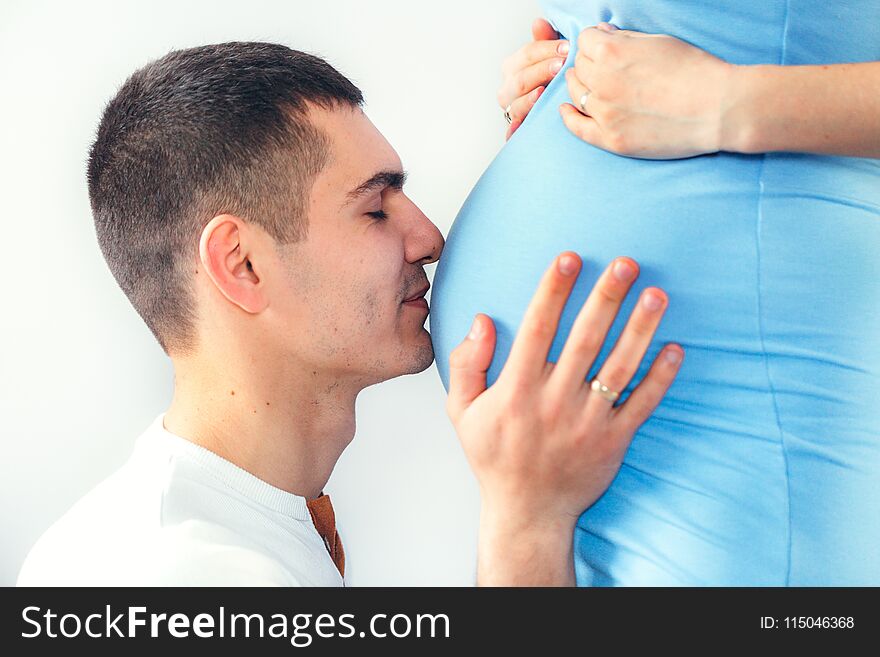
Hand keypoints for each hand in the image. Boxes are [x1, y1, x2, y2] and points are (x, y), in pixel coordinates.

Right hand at [446, 252, 682, 584]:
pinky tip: (675, 348)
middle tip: (627, 263)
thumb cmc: (494, 457)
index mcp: (516, 391)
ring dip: (640, 329)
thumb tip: (482, 319)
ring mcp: (588, 423)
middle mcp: (553, 402)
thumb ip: (467, 364)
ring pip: (619, 368)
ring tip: (657, 294)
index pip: (537, 330)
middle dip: (606, 298)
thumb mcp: (462, 413)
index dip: (553, 291)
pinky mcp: (614, 441)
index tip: (569, 258)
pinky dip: (660, 377)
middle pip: (585, 340)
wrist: (527, 512)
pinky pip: (642, 405)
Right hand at [498, 18, 568, 139]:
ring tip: (543, 92)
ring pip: (516, 103)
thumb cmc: (549, 77)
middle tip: (561, 67)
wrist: (547, 103)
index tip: (567, 48)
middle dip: (541, 71)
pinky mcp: (516, 127)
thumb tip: (539, 22)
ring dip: (528, 99)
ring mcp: (511, 108)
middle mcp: (508, 88)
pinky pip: (512, 131)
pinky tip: (519, 127)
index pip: (527, 55)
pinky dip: (513, 131)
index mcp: (513, 67)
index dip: (546, 50)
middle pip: (520, 79)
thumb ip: (544, 40)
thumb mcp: (549, 57)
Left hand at [560, 24, 734, 158]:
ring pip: (576, 93)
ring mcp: (604, 112)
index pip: (585, 41)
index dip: (596, 42)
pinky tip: (566, 109)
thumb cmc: (695, 70)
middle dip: (589, 63)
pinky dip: (569, 116)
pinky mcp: (611, 138)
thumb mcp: (659, 41)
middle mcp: (602, 81)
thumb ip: (624, 38)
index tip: (604, 48)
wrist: (718, 109)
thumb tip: (600, 34)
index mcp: (612, 51)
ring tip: (591, 84)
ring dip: (580, 85)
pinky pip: (577, 126)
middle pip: (579, 66)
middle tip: (604, 68)